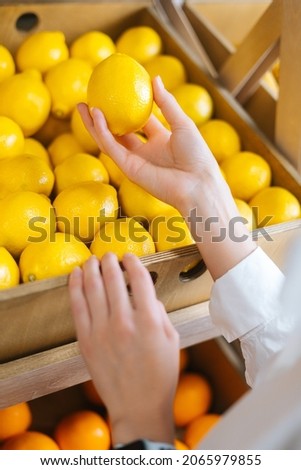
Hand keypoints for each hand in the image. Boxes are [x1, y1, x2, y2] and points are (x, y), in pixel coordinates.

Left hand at [69, 253, 178, 445]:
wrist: (138, 407)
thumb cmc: (159, 376)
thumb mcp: (172, 340)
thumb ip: (160, 313)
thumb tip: (148, 296)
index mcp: (149, 321)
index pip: (139, 279)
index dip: (133, 263)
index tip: (129, 257)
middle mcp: (124, 322)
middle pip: (114, 279)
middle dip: (110, 262)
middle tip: (109, 255)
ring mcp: (102, 331)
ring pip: (93, 289)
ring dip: (91, 269)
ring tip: (91, 260)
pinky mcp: (86, 341)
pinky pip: (77, 307)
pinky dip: (75, 287)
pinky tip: (75, 276)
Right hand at [79, 76, 255, 279]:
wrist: (198, 184)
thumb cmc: (197, 156)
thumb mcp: (182, 123)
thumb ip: (166, 103)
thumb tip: (154, 77)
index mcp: (160, 142)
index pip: (140, 122)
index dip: (127, 108)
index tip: (116, 92)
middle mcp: (145, 152)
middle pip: (118, 132)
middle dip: (103, 118)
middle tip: (90, 99)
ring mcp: (135, 162)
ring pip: (109, 141)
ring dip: (94, 125)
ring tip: (81, 106)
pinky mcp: (129, 169)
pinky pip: (112, 148)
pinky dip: (102, 132)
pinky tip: (96, 115)